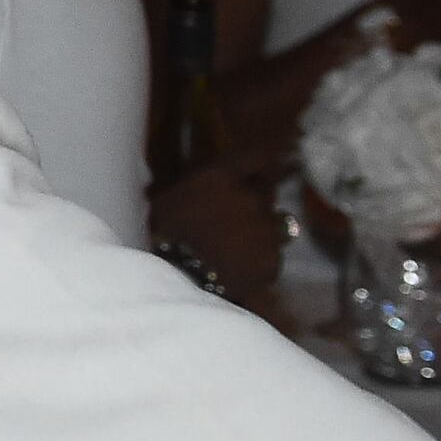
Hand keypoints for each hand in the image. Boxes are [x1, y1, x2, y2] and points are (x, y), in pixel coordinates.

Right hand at [147, 164, 296, 326]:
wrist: (179, 282)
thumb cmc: (164, 237)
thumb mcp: (168, 200)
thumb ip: (198, 187)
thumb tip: (213, 181)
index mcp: (223, 178)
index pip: (258, 158)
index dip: (264, 162)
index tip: (270, 164)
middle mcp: (251, 197)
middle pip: (266, 193)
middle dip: (257, 202)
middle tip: (239, 219)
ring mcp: (266, 229)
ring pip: (275, 225)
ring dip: (264, 231)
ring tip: (243, 247)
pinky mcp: (273, 260)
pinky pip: (272, 255)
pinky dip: (260, 260)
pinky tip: (241, 269)